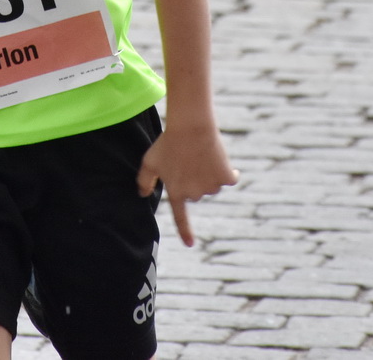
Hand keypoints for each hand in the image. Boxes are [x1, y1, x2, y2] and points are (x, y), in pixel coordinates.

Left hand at [137, 123, 237, 246]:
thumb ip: (143, 180)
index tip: (190, 245)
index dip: (185, 232)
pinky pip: (230, 178)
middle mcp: (194, 195)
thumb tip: (142, 194)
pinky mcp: (226, 178)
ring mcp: (211, 187)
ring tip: (201, 154)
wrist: (191, 127)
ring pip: (212, 184)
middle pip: (197, 192)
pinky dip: (228, 171)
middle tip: (188, 159)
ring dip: (209, 174)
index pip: (181, 217)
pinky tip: (219, 158)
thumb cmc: (168, 142)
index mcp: (176, 192)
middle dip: (193, 179)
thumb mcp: (149, 161)